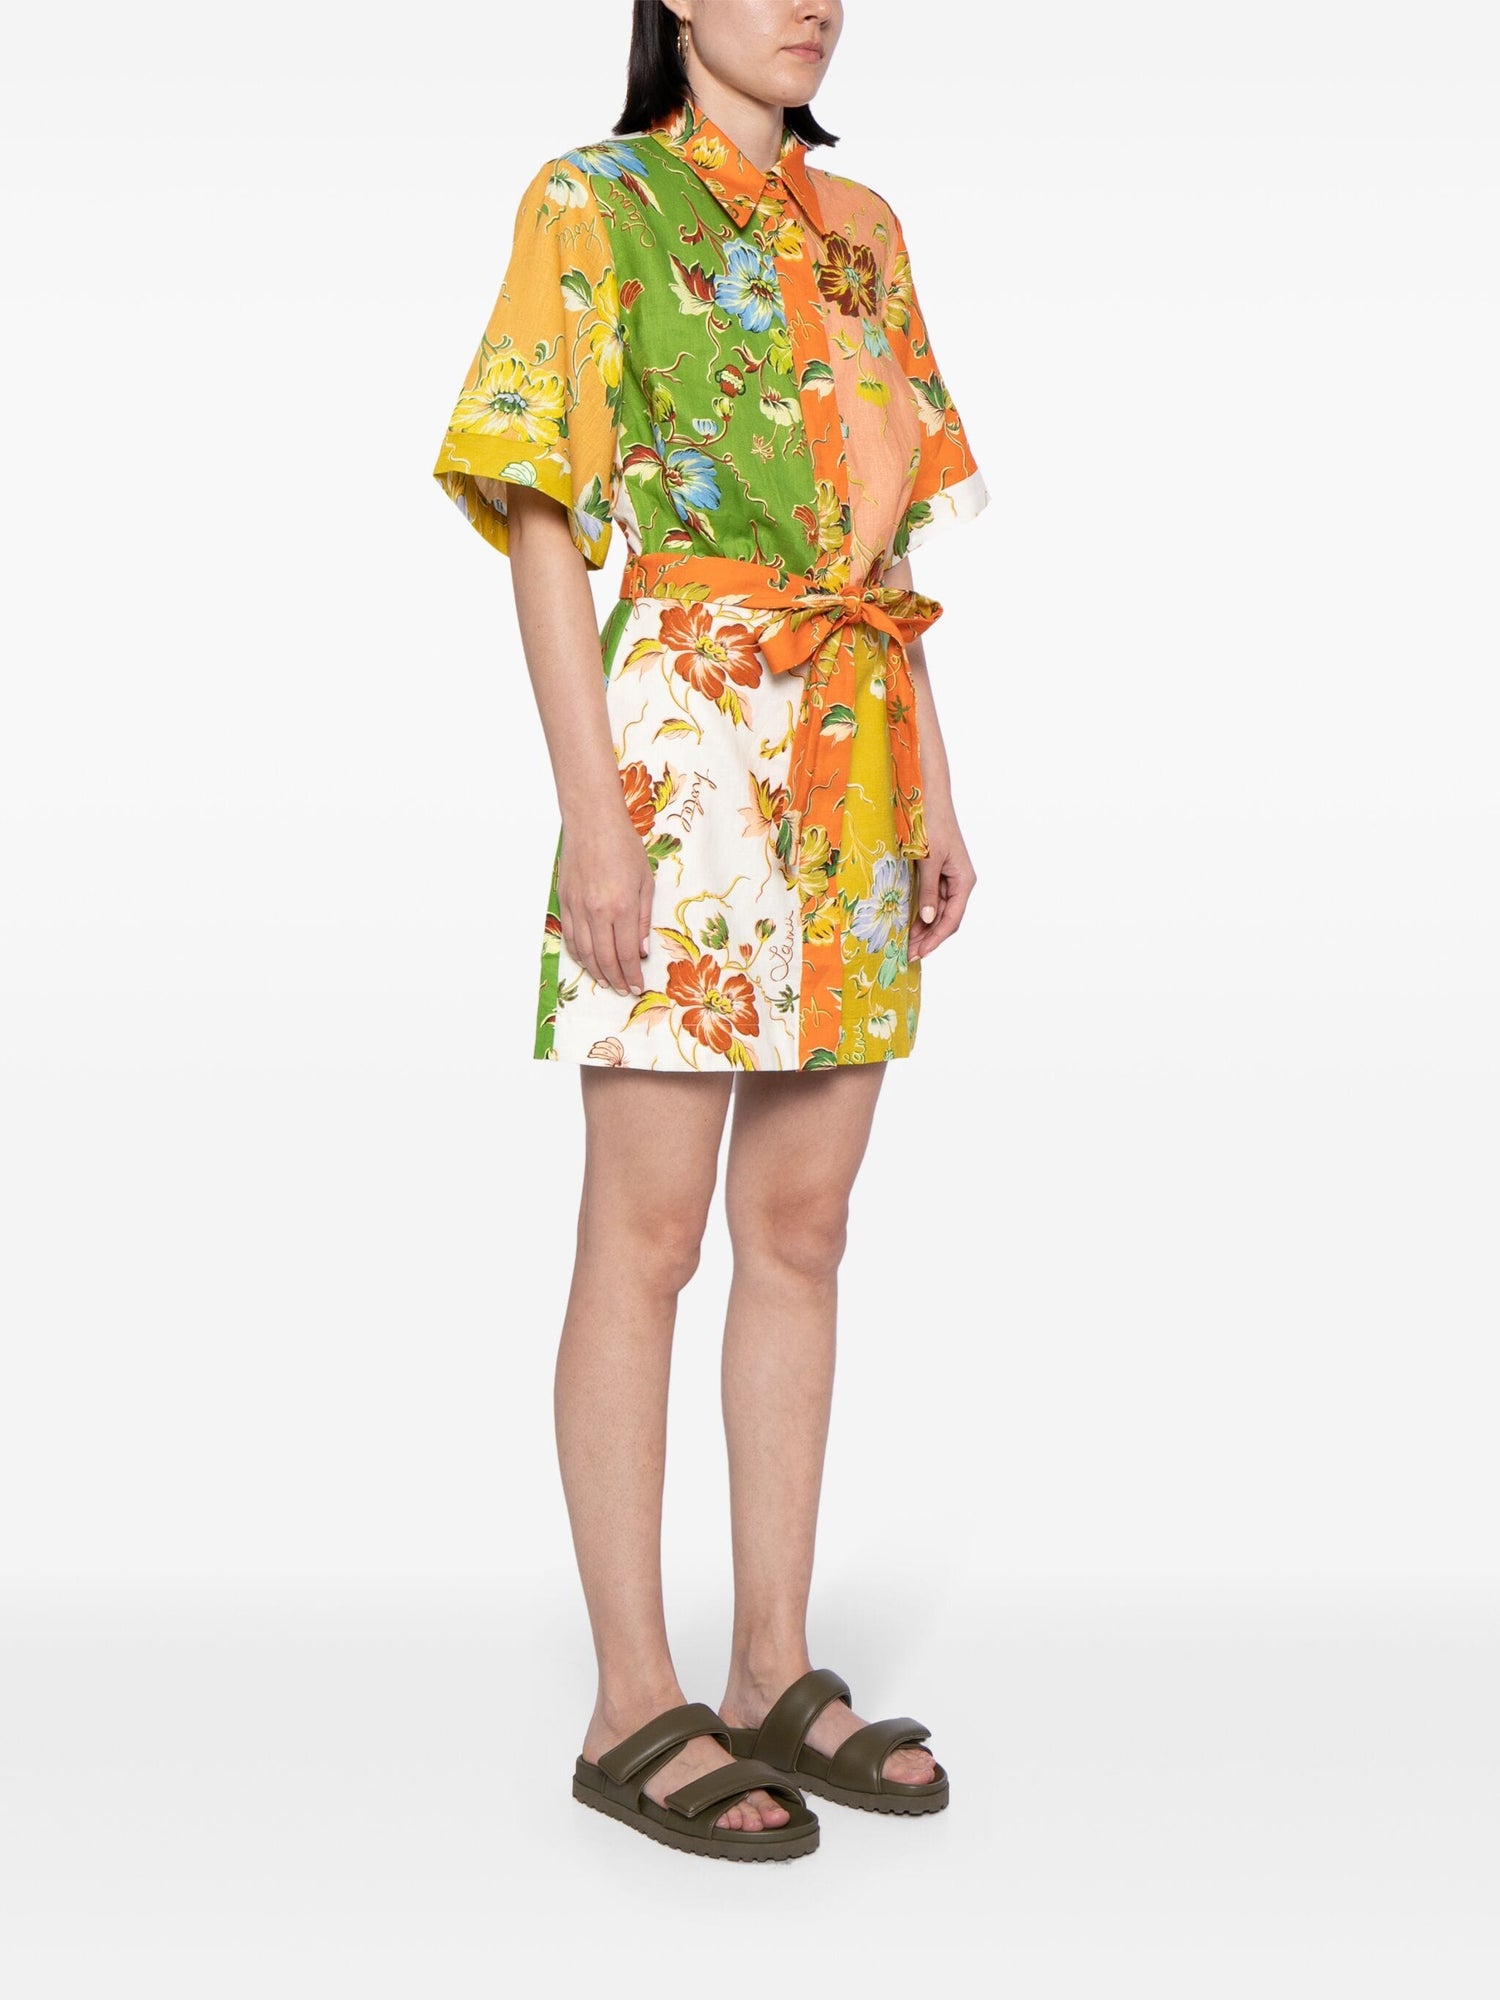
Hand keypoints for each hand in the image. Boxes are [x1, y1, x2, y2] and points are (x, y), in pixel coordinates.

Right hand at [558, 808, 654, 996]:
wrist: (592, 822)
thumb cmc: (623, 846)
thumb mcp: (645, 881)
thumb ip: (643, 918)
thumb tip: (641, 950)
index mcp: (621, 907)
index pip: (627, 953)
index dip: (632, 974)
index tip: (637, 987)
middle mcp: (596, 912)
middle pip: (604, 958)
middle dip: (616, 979)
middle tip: (623, 990)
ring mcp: (577, 908)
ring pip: (584, 952)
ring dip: (596, 972)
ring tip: (607, 982)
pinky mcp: (564, 902)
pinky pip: (569, 937)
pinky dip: (578, 955)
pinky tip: (587, 962)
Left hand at [909, 815, 975, 960]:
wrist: (929, 797)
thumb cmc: (932, 824)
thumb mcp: (929, 860)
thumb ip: (928, 890)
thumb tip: (928, 919)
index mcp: (963, 880)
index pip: (952, 919)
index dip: (935, 938)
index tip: (920, 952)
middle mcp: (958, 882)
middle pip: (945, 918)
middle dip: (927, 937)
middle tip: (908, 954)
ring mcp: (947, 877)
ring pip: (936, 911)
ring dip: (922, 927)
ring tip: (905, 944)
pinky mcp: (935, 871)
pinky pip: (929, 898)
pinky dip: (919, 912)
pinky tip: (906, 923)